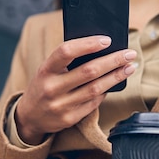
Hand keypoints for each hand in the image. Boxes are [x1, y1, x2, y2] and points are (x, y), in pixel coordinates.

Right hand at [16, 35, 136, 143]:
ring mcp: (61, 105)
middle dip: (113, 60)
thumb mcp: (46, 71)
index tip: (107, 40)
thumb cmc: (43, 86)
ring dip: (116, 76)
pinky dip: (106, 91)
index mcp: (45, 70)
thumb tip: (100, 49)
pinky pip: (94, 102)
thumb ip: (66, 61)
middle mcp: (51, 88)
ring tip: (129, 67)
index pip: (66, 51)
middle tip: (129, 54)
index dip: (88, 44)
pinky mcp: (70, 119)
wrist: (29, 117)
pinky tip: (114, 83)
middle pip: (88, 71)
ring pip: (96, 88)